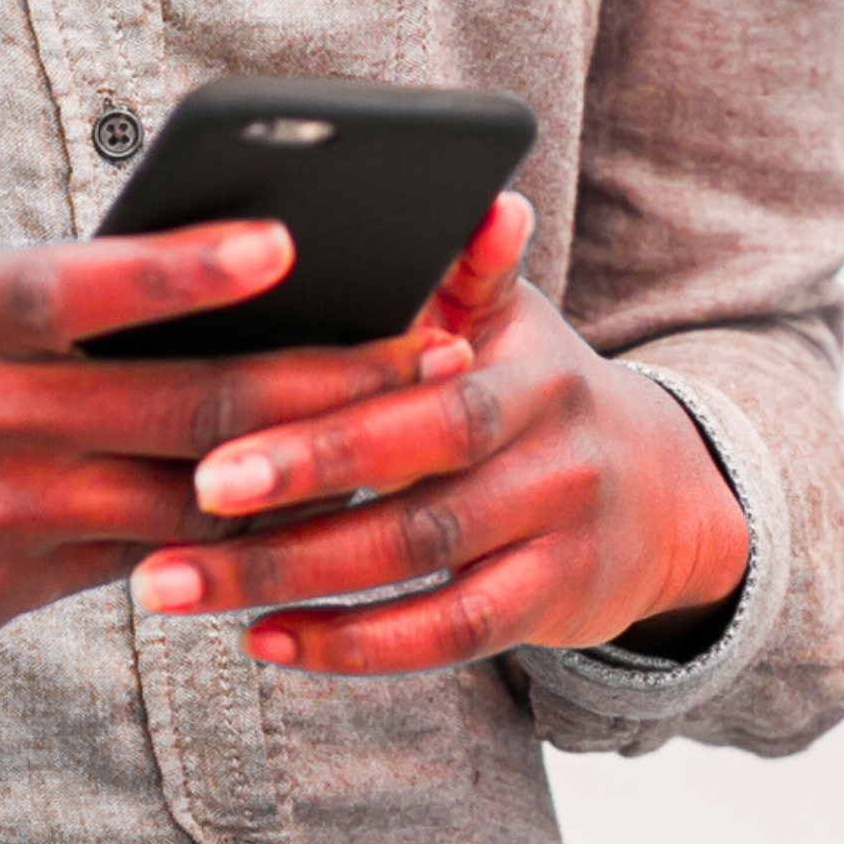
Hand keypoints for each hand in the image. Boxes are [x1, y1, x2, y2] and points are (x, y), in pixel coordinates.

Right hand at [0, 223, 485, 694]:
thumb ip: (9, 291)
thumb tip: (154, 279)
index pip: (87, 284)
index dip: (198, 271)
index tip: (297, 242)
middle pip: (181, 404)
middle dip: (321, 380)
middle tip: (428, 353)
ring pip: (180, 501)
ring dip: (300, 478)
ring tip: (405, 447)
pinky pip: (131, 562)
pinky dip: (216, 541)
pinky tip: (300, 520)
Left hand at [125, 197, 749, 674]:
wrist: (667, 495)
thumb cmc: (535, 391)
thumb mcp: (514, 323)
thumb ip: (473, 270)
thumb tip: (483, 199)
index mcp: (524, 362)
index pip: (423, 381)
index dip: (326, 407)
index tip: (217, 426)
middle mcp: (551, 443)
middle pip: (419, 470)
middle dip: (300, 483)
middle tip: (192, 497)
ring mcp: (556, 528)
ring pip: (418, 559)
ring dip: (290, 576)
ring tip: (176, 584)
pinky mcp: (553, 605)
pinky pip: (449, 634)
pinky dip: (353, 644)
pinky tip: (264, 639)